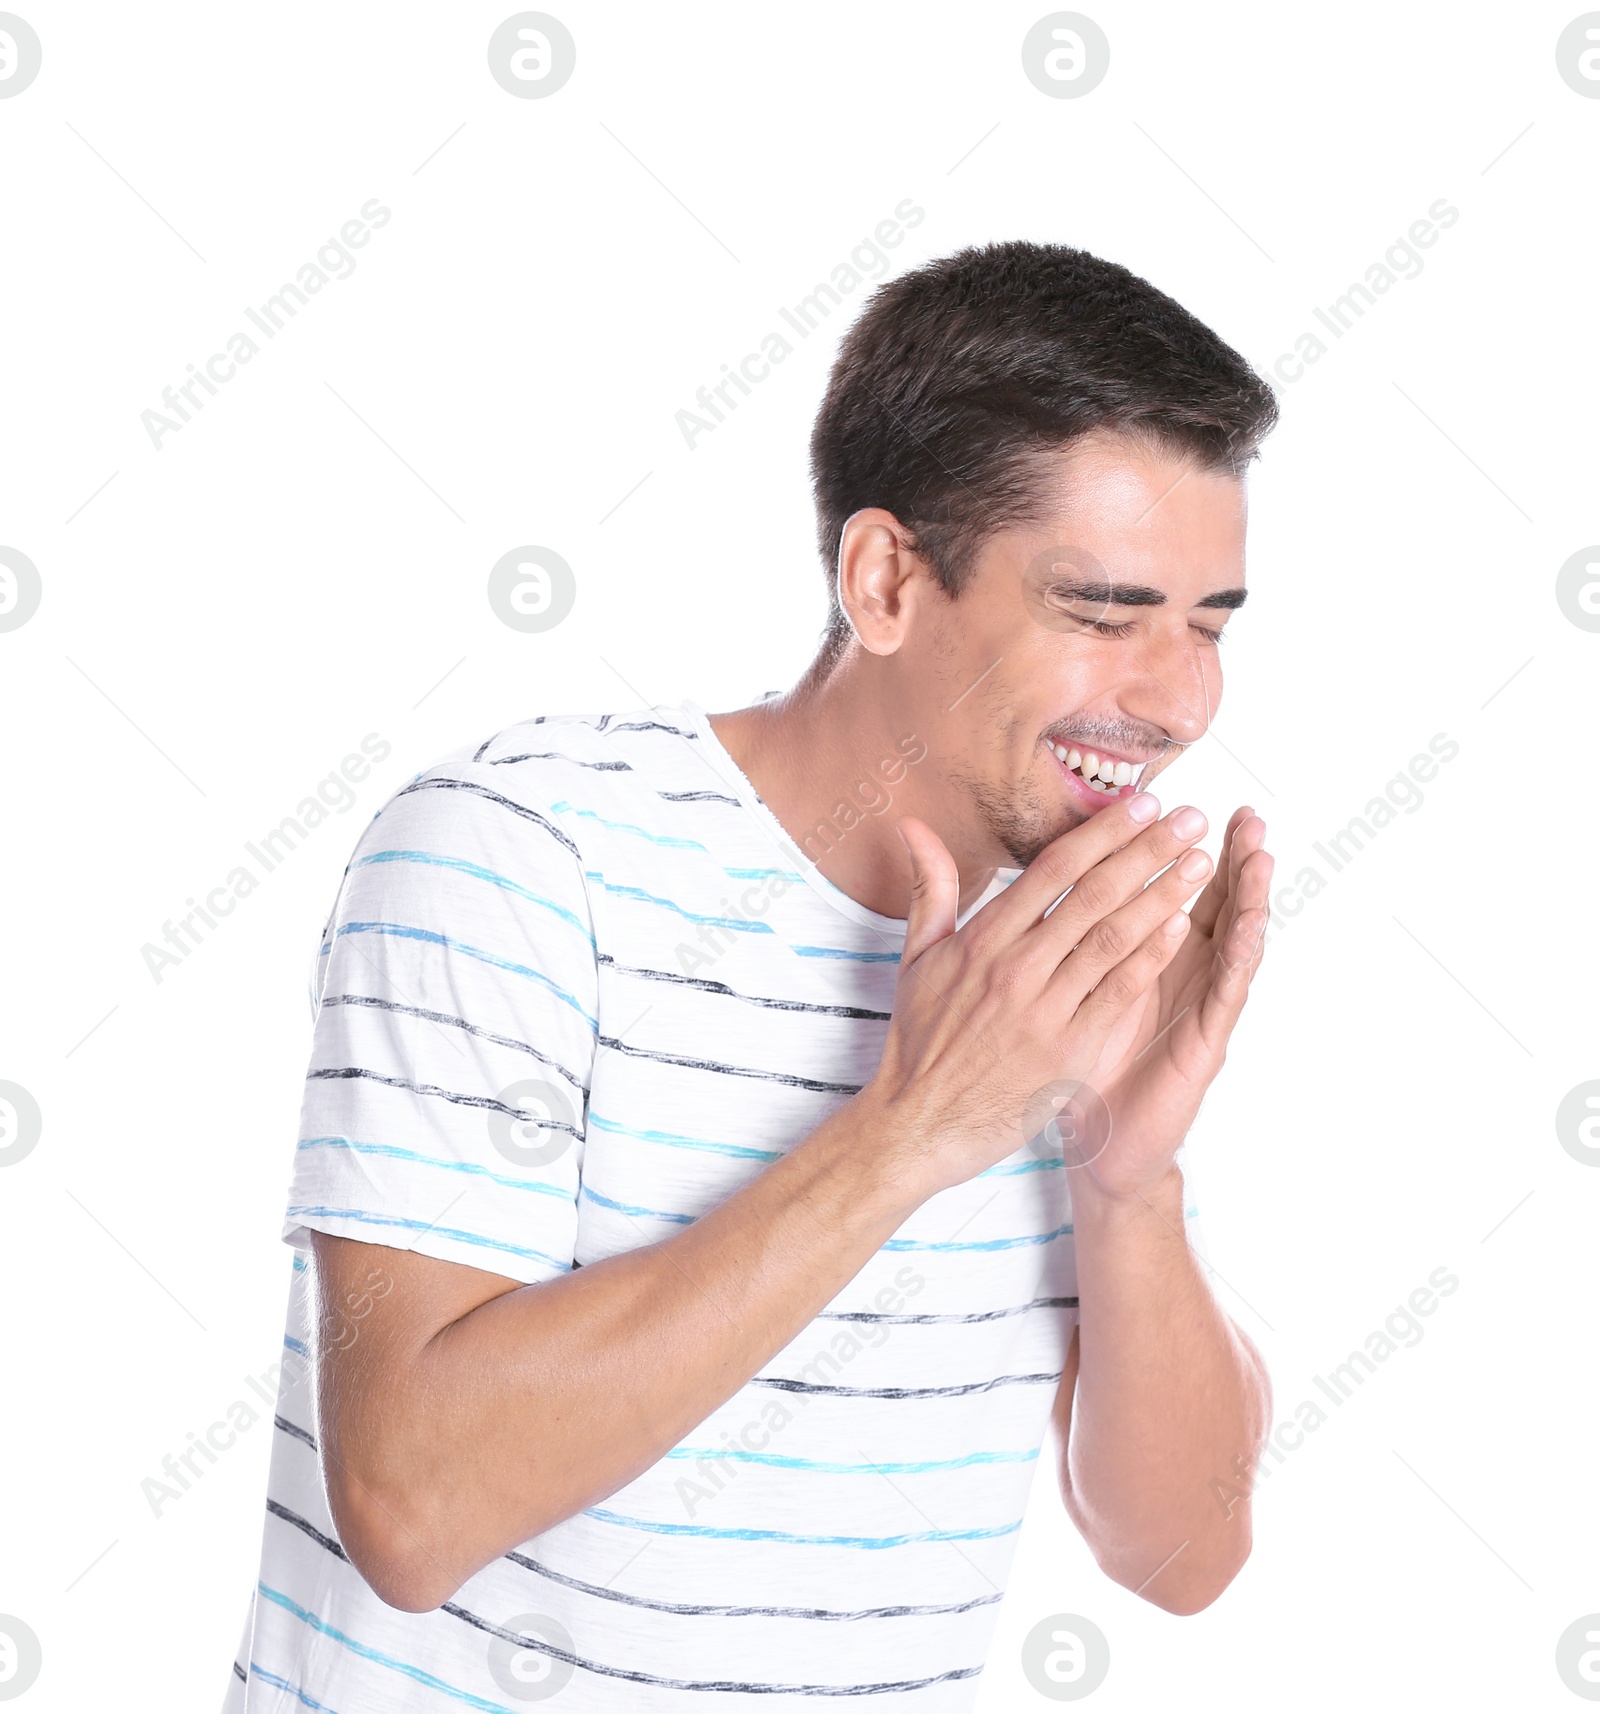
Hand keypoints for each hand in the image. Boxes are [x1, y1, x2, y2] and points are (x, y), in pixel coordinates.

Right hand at [863, 794, 1214, 1202]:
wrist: (920, 1123)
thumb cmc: (920, 1041)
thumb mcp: (916, 958)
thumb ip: (930, 888)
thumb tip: (912, 826)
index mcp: (982, 941)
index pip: (1054, 870)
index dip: (1104, 832)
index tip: (1142, 804)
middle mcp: (1016, 969)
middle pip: (1094, 895)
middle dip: (1148, 851)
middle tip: (1190, 820)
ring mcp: (1044, 1011)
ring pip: (1114, 939)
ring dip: (1162, 896)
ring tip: (1198, 864)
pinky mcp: (1068, 1051)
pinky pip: (1118, 993)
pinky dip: (1151, 956)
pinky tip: (1181, 926)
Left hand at [1078, 806, 1273, 1200]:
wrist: (1099, 1140)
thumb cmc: (1084, 1063)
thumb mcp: (1067, 991)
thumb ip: (1056, 939)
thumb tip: (1032, 889)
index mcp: (1146, 953)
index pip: (1165, 888)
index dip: (1174, 848)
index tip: (1184, 803)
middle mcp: (1181, 973)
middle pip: (1212, 905)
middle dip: (1229, 859)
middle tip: (1244, 815)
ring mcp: (1198, 1006)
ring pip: (1231, 941)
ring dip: (1249, 898)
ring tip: (1259, 855)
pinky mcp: (1205, 1044)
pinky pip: (1223, 995)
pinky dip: (1232, 959)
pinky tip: (1239, 930)